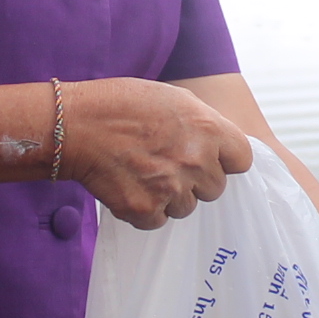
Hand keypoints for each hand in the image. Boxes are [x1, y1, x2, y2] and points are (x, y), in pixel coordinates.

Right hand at [60, 76, 251, 229]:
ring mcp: (172, 189)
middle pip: (215, 188)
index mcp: (208, 129)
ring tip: (144, 172)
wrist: (77, 125)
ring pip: (187, 207)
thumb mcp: (174, 97)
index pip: (242, 160)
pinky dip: (146, 209)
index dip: (225, 160)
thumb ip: (203, 122)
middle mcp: (196, 161)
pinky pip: (159, 220)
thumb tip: (218, 143)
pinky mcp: (146, 210)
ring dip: (170, 196)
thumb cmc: (122, 104)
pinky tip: (130, 186)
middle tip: (167, 163)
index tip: (210, 158)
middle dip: (196, 180)